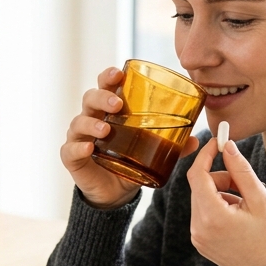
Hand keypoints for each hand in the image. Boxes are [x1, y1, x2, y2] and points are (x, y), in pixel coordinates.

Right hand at [62, 66, 198, 209]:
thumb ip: (172, 145)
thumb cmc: (130, 162)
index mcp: (110, 110)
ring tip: (105, 130)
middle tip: (117, 104)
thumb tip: (195, 140)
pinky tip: (89, 148)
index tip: (119, 72)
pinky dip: (78, 147)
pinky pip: (71, 150)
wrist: (114, 192)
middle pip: (90, 98)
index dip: (108, 76)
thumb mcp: (152, 151)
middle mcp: (92, 118)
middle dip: (102, 97)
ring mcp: (79, 137)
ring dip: (92, 123)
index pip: (105, 85)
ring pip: (79, 122)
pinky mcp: (73, 157)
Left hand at [187, 136, 265, 265]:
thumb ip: (241, 170)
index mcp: (212, 216)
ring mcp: (197, 237)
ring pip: (201, 199)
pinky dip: (218, 207)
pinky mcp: (200, 243)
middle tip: (244, 183)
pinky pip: (203, 214)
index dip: (206, 154)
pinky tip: (238, 216)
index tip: (218, 143)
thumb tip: (228, 146)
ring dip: (221, 193)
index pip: (197, 174)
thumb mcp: (260, 200)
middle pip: (200, 186)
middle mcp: (198, 227)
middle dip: (220, 177)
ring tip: (246, 204)